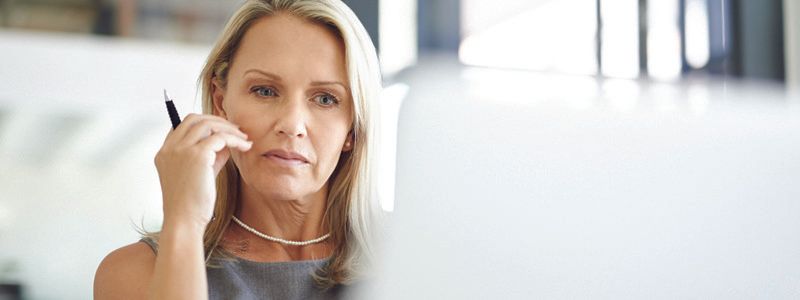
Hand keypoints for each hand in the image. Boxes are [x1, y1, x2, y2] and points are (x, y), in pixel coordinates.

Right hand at [154, 113, 251, 231]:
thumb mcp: (200, 174)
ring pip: (208, 124)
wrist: (184, 221)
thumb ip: (210, 156)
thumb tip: (227, 141)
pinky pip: (221, 137)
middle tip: (236, 130)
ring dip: (228, 129)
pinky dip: (235, 139)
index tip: (222, 130)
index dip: (204, 123)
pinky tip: (245, 147)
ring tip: (243, 140)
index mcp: (164, 153)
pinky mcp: (197, 155)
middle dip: (217, 121)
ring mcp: (181, 150)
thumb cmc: (192, 204)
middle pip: (194, 119)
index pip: (182, 125)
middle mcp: (170, 148)